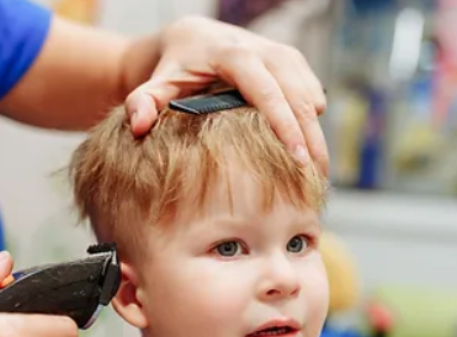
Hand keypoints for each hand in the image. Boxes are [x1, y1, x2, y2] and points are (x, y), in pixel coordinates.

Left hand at [125, 16, 328, 173]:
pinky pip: (313, 94)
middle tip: (316, 180)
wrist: (194, 38)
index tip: (298, 161)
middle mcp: (264, 50)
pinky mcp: (294, 61)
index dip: (286, 127)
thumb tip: (138, 126)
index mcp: (234, 56)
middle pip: (299, 97)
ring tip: (318, 174)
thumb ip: (142, 102)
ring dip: (317, 135)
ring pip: (312, 97)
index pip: (268, 92)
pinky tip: (310, 153)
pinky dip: (315, 124)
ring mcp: (283, 54)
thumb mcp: (156, 84)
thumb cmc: (175, 69)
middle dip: (311, 139)